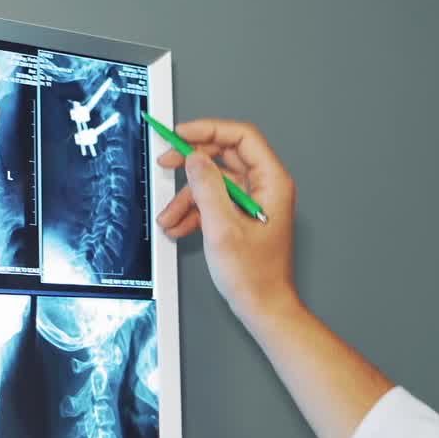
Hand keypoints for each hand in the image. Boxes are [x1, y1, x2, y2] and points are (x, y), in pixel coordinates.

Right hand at [156, 119, 299, 330]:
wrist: (263, 307)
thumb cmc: (255, 276)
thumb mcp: (222, 228)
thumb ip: (207, 188)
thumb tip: (195, 158)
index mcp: (271, 182)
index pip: (241, 137)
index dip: (209, 130)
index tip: (182, 134)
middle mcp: (264, 187)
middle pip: (223, 156)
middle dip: (191, 163)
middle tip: (167, 162)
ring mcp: (252, 201)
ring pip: (213, 182)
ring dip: (186, 197)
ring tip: (170, 216)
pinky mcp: (241, 215)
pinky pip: (213, 201)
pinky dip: (193, 212)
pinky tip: (179, 227)